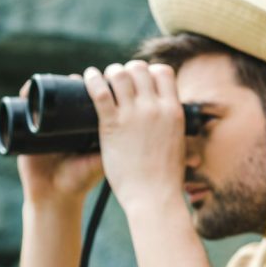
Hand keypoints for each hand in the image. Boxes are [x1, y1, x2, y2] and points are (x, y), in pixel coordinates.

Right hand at [16, 75, 103, 210]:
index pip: (85, 99)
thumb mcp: (98, 162)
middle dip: (70, 83)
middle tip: (77, 79)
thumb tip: (135, 133)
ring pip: (43, 98)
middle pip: (64, 94)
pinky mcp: (24, 130)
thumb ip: (114, 150)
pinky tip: (28, 89)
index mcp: (79, 126)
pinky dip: (24, 96)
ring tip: (56, 83)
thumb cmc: (79, 180)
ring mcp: (42, 124)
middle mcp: (61, 122)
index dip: (92, 88)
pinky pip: (21, 108)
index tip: (99, 81)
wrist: (54, 196)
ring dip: (47, 85)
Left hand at [83, 60, 184, 210]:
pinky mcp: (112, 124)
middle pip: (139, 68)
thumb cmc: (166, 179)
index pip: (163, 72)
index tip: (141, 80)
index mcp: (174, 111)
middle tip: (118, 81)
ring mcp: (133, 115)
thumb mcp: (178, 145)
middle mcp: (155, 107)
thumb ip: (174, 129)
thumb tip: (173, 125)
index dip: (150, 71)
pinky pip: (99, 91)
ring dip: (109, 73)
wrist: (154, 198)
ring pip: (119, 74)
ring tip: (102, 79)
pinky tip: (87, 78)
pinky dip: (92, 80)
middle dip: (127, 70)